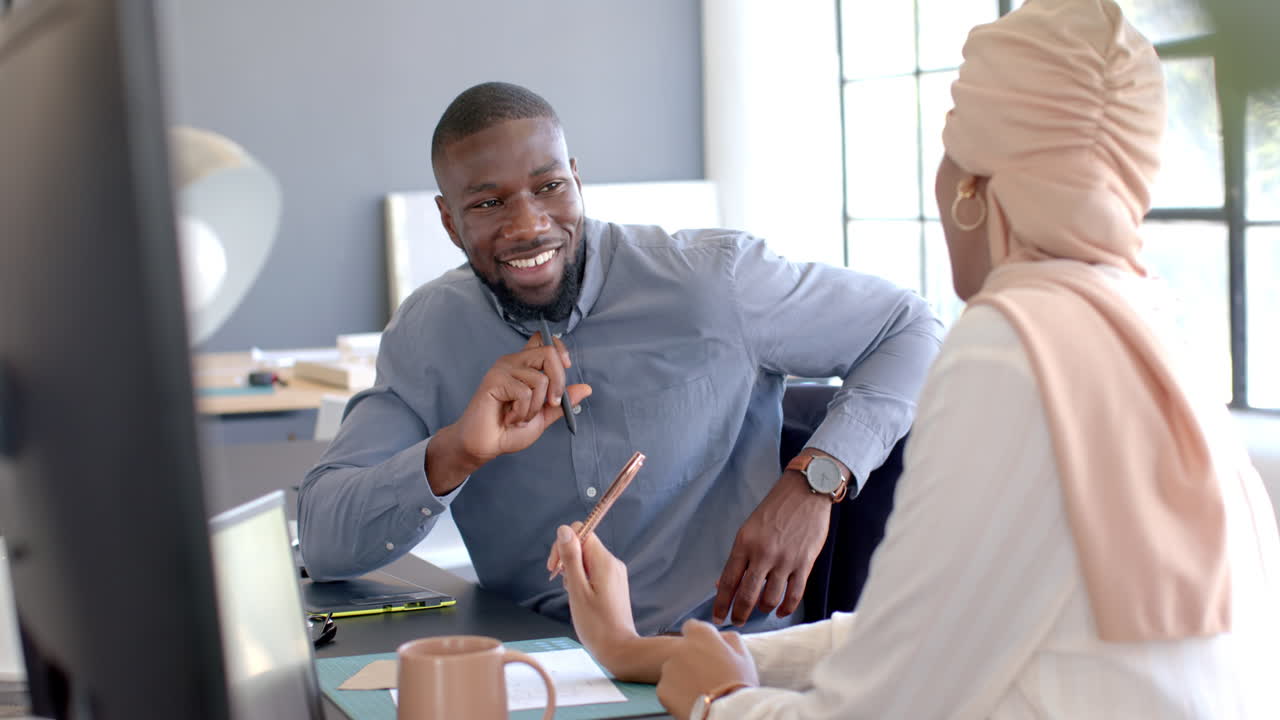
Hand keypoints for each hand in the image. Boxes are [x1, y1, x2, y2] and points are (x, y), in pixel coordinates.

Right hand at [427, 334, 590, 492]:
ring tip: (519, 416)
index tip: (566, 365)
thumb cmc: (510, 430)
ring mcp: (503, 369)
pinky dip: (522, 412)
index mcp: (526, 366)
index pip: (543, 339)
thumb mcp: (544, 416)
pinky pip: (524, 392)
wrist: (487, 445)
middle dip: (558, 383)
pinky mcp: (494, 379)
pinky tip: (509, 418)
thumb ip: (562, 401)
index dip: (559, 347)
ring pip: (540, 379)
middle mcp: (514, 362)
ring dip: (535, 407)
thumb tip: (586, 388)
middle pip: (549, 353)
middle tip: (551, 405)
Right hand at [550, 523, 640, 677]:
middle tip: (564, 585)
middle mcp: (613, 563)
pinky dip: (583, 580)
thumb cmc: (596, 624)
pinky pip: (594, 571)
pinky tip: (582, 598)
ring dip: (574, 572)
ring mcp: (615, 573)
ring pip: (587, 559)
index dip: (564, 545)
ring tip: (575, 595)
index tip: (555, 568)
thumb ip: (571, 558)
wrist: (618, 649)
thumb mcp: (577, 590)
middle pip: (584, 545)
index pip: (582, 532)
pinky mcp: (614, 584)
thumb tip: (564, 530)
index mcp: (604, 561)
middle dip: (568, 560)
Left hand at [656, 620, 757, 719]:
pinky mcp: (662, 689)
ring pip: (673, 670)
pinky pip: (668, 688)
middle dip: (690, 659)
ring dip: (682, 676)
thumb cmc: (738, 684)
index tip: (705, 650)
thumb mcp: (743, 655)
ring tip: (700, 690)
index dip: (699, 638)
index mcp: (700, 635)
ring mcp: (668, 668)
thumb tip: (721, 635)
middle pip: (682, 650)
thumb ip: (729, 638)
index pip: (692, 626)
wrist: (727, 713)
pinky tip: (691, 700)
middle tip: (705, 675)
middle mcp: (680, 647)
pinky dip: (676, 693)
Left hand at [712, 459, 837, 624]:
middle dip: (740, 614)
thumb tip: (723, 585)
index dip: (721, 604)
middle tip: (738, 621)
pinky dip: (786, 608)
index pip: (728, 581)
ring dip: (763, 610)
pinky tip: (780, 611)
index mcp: (744, 543)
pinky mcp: (805, 563)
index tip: (718, 617)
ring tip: (761, 611)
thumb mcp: (749, 529)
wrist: (805, 492)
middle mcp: (763, 553)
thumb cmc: (774, 510)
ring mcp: (785, 560)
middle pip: (747, 595)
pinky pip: (794, 594)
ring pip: (770, 599)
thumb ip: (739, 558)